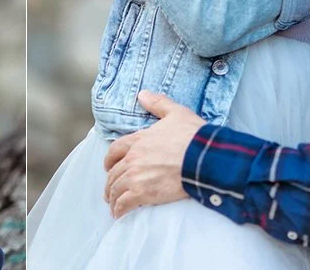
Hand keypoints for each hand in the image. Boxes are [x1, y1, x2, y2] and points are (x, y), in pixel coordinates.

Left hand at [103, 92, 201, 216]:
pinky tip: (118, 214)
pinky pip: (123, 203)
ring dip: (112, 197)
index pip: (115, 150)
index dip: (109, 159)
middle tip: (109, 190)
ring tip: (113, 205)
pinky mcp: (143, 193)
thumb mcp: (175, 112)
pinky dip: (118, 209)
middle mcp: (133, 157)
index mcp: (139, 139)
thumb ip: (158, 103)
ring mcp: (136, 176)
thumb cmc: (192, 136)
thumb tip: (142, 94)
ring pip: (115, 188)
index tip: (107, 166)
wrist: (202, 158)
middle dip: (110, 182)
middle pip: (113, 172)